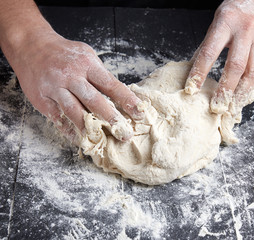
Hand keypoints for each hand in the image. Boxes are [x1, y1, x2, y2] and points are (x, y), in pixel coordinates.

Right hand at [9, 32, 143, 142]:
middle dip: (112, 119)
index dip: (127, 100)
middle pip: (95, 101)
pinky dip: (69, 130)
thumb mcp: (87, 56)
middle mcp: (72, 76)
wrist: (31, 46)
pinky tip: (79, 138)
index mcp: (87, 65)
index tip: (139, 113)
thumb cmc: (65, 53)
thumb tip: (120, 96)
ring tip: (102, 140)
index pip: (111, 85)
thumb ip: (100, 76)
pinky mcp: (42, 99)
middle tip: (124, 133)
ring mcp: (55, 88)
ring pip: (75, 112)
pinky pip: (57, 118)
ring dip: (90, 128)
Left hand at [185, 0, 253, 112]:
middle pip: (234, 66)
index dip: (199, 73)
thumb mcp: (218, 20)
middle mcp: (244, 31)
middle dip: (225, 89)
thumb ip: (208, 44)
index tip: (191, 89)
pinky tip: (242, 96)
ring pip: (251, 72)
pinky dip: (250, 86)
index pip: (209, 53)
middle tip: (216, 106)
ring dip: (240, 93)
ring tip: (231, 107)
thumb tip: (194, 65)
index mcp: (225, 23)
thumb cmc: (239, 8)